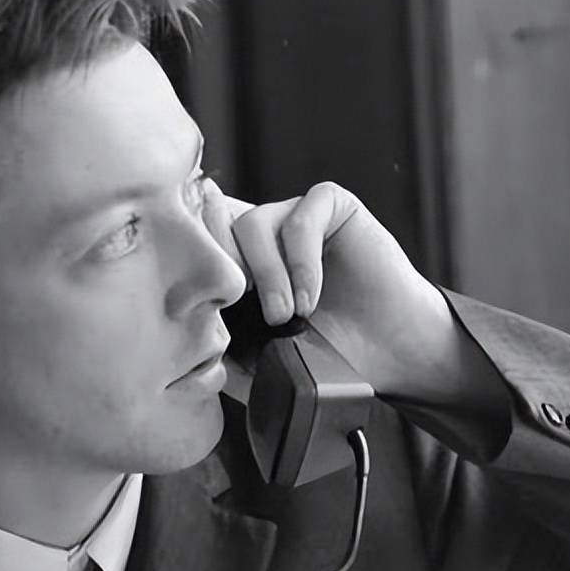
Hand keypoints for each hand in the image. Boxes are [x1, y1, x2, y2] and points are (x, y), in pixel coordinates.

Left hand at [202, 180, 463, 402]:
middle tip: (242, 311)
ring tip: (285, 316)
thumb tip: (178, 352)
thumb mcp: (260, 363)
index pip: (196, 241)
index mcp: (237, 262)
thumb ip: (220, 351)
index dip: (189, 262)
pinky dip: (300, 260)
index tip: (192, 303)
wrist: (390, 356)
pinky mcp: (333, 207)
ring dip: (266, 273)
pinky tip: (310, 298)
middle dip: (224, 270)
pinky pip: (302, 216)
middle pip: (215, 224)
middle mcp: (262, 233)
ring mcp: (296, 217)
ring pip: (254, 222)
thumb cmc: (326, 358)